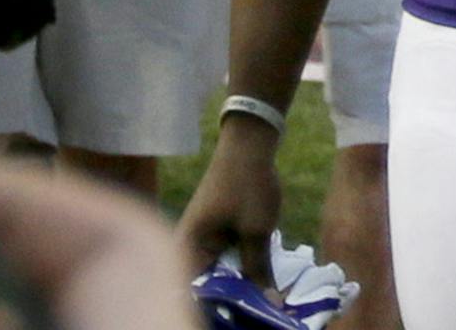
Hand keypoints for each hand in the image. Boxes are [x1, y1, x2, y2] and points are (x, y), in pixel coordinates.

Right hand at [176, 120, 284, 290]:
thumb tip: (269, 303)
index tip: (243, 313)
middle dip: (233, 295)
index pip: (194, 291)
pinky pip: (224, 256)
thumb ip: (258, 269)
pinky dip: (241, 263)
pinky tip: (260, 272)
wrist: (249, 143)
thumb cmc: (248, 186)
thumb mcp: (257, 231)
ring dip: (239, 279)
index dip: (219, 305)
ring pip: (219, 269)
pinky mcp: (214, 230)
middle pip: (207, 283)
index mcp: (186, 247)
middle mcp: (187, 245)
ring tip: (262, 294)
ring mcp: (200, 237)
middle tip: (260, 306)